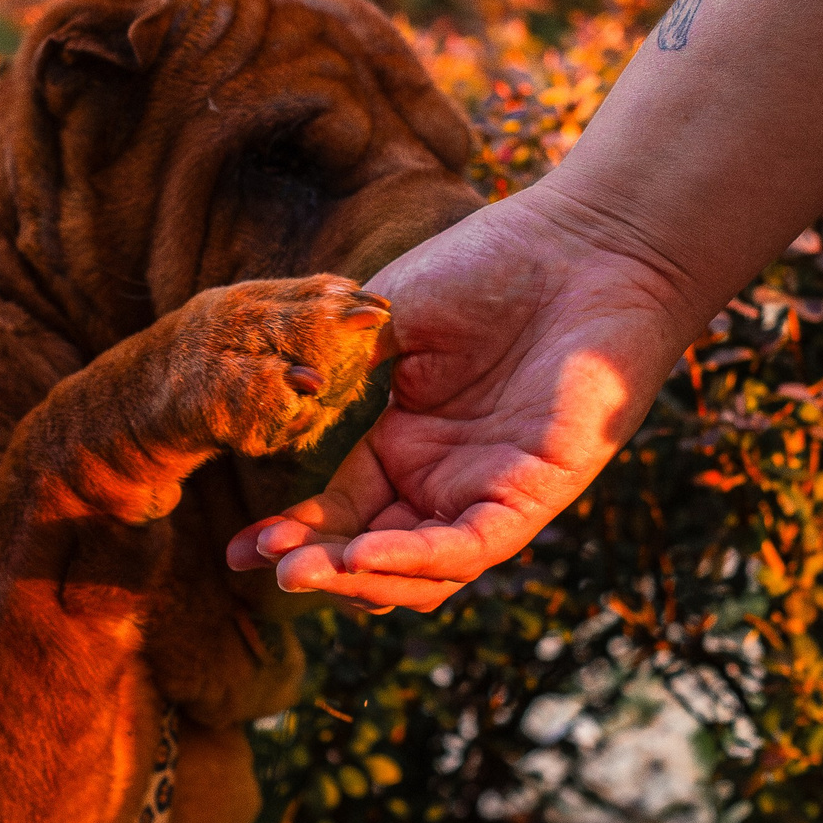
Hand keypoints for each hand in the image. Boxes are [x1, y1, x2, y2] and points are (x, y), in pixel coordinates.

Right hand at [226, 183, 708, 611]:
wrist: (585, 243)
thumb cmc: (491, 265)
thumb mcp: (387, 320)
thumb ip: (338, 376)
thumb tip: (277, 422)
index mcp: (406, 440)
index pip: (340, 511)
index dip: (290, 536)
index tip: (237, 550)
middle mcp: (445, 476)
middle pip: (372, 554)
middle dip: (315, 567)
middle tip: (264, 565)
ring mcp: (489, 488)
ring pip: (421, 572)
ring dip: (359, 579)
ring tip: (300, 572)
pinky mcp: (536, 492)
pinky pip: (470, 547)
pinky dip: (415, 559)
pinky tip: (363, 554)